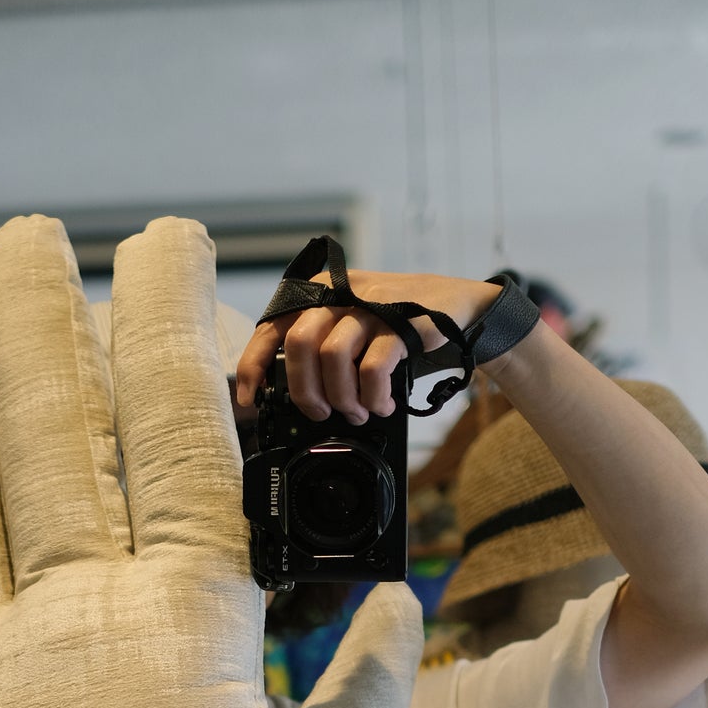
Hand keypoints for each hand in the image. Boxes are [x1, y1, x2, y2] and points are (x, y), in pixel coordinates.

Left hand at [235, 268, 502, 424]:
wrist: (455, 307)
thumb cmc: (395, 326)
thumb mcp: (350, 327)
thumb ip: (320, 346)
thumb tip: (288, 393)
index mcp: (318, 294)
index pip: (272, 328)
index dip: (254, 366)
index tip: (251, 400)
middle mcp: (339, 293)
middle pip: (299, 344)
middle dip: (305, 391)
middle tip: (322, 414)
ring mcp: (369, 304)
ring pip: (333, 356)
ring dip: (343, 397)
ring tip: (359, 412)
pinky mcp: (399, 321)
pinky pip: (372, 367)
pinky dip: (373, 395)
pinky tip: (382, 404)